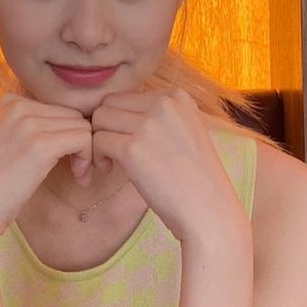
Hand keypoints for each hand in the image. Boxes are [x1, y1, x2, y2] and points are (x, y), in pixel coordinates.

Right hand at [0, 92, 94, 242]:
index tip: (61, 161)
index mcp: (8, 101)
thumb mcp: (6, 142)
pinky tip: (79, 177)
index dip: (65, 134)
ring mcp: (28, 123)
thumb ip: (30, 127)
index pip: (57, 108)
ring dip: (85, 152)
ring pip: (82, 125)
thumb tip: (73, 124)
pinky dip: (87, 158)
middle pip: (72, 115)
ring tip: (78, 175)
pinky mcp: (40, 144)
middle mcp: (17, 105)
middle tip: (74, 170)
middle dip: (78, 142)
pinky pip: (84, 139)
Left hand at [88, 88, 249, 246]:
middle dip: (106, 127)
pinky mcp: (133, 148)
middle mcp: (164, 104)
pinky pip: (97, 141)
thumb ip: (159, 116)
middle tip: (113, 152)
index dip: (120, 120)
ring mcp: (148, 125)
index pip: (128, 95)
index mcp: (177, 96)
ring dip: (99, 141)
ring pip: (99, 119)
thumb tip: (120, 108)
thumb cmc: (195, 178)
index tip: (128, 142)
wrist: (209, 211)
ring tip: (112, 162)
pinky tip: (110, 170)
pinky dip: (97, 156)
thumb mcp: (186, 131)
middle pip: (109, 103)